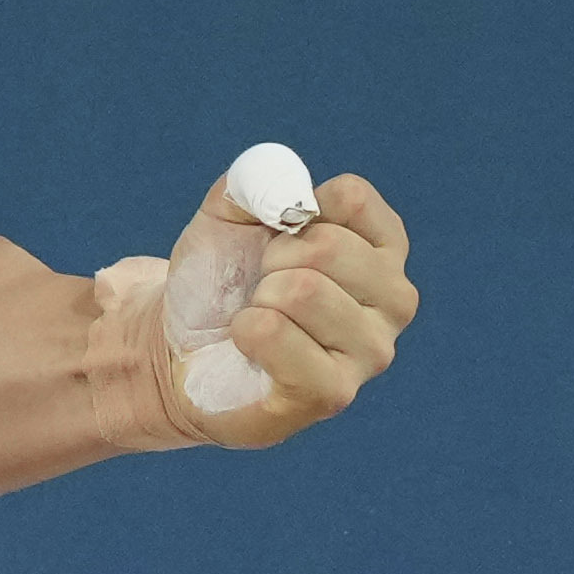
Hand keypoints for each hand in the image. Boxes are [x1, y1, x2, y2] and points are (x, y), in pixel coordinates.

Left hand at [91, 148, 415, 450]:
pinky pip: (275, 334)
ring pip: (303, 291)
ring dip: (258, 299)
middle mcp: (394, 300)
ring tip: (258, 318)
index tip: (275, 239)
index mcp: (383, 249)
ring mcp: (371, 351)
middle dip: (271, 261)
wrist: (178, 348)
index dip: (291, 212)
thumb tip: (287, 191)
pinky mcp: (333, 393)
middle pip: (328, 246)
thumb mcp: (229, 213)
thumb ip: (256, 179)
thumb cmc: (220, 281)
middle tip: (259, 288)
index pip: (353, 199)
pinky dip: (244, 331)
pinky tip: (248, 347)